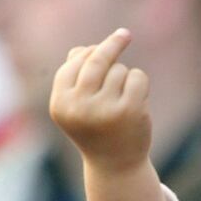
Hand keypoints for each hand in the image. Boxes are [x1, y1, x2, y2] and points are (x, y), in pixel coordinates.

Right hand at [50, 28, 151, 171]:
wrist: (116, 166)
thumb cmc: (96, 131)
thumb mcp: (78, 107)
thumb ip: (75, 79)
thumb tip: (81, 49)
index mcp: (61, 104)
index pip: (72, 65)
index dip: (87, 53)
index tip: (100, 44)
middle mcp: (80, 106)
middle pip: (95, 60)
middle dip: (111, 45)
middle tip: (125, 34)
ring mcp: (105, 108)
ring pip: (119, 70)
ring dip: (125, 78)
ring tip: (123, 101)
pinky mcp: (130, 110)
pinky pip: (137, 77)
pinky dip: (140, 83)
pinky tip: (138, 100)